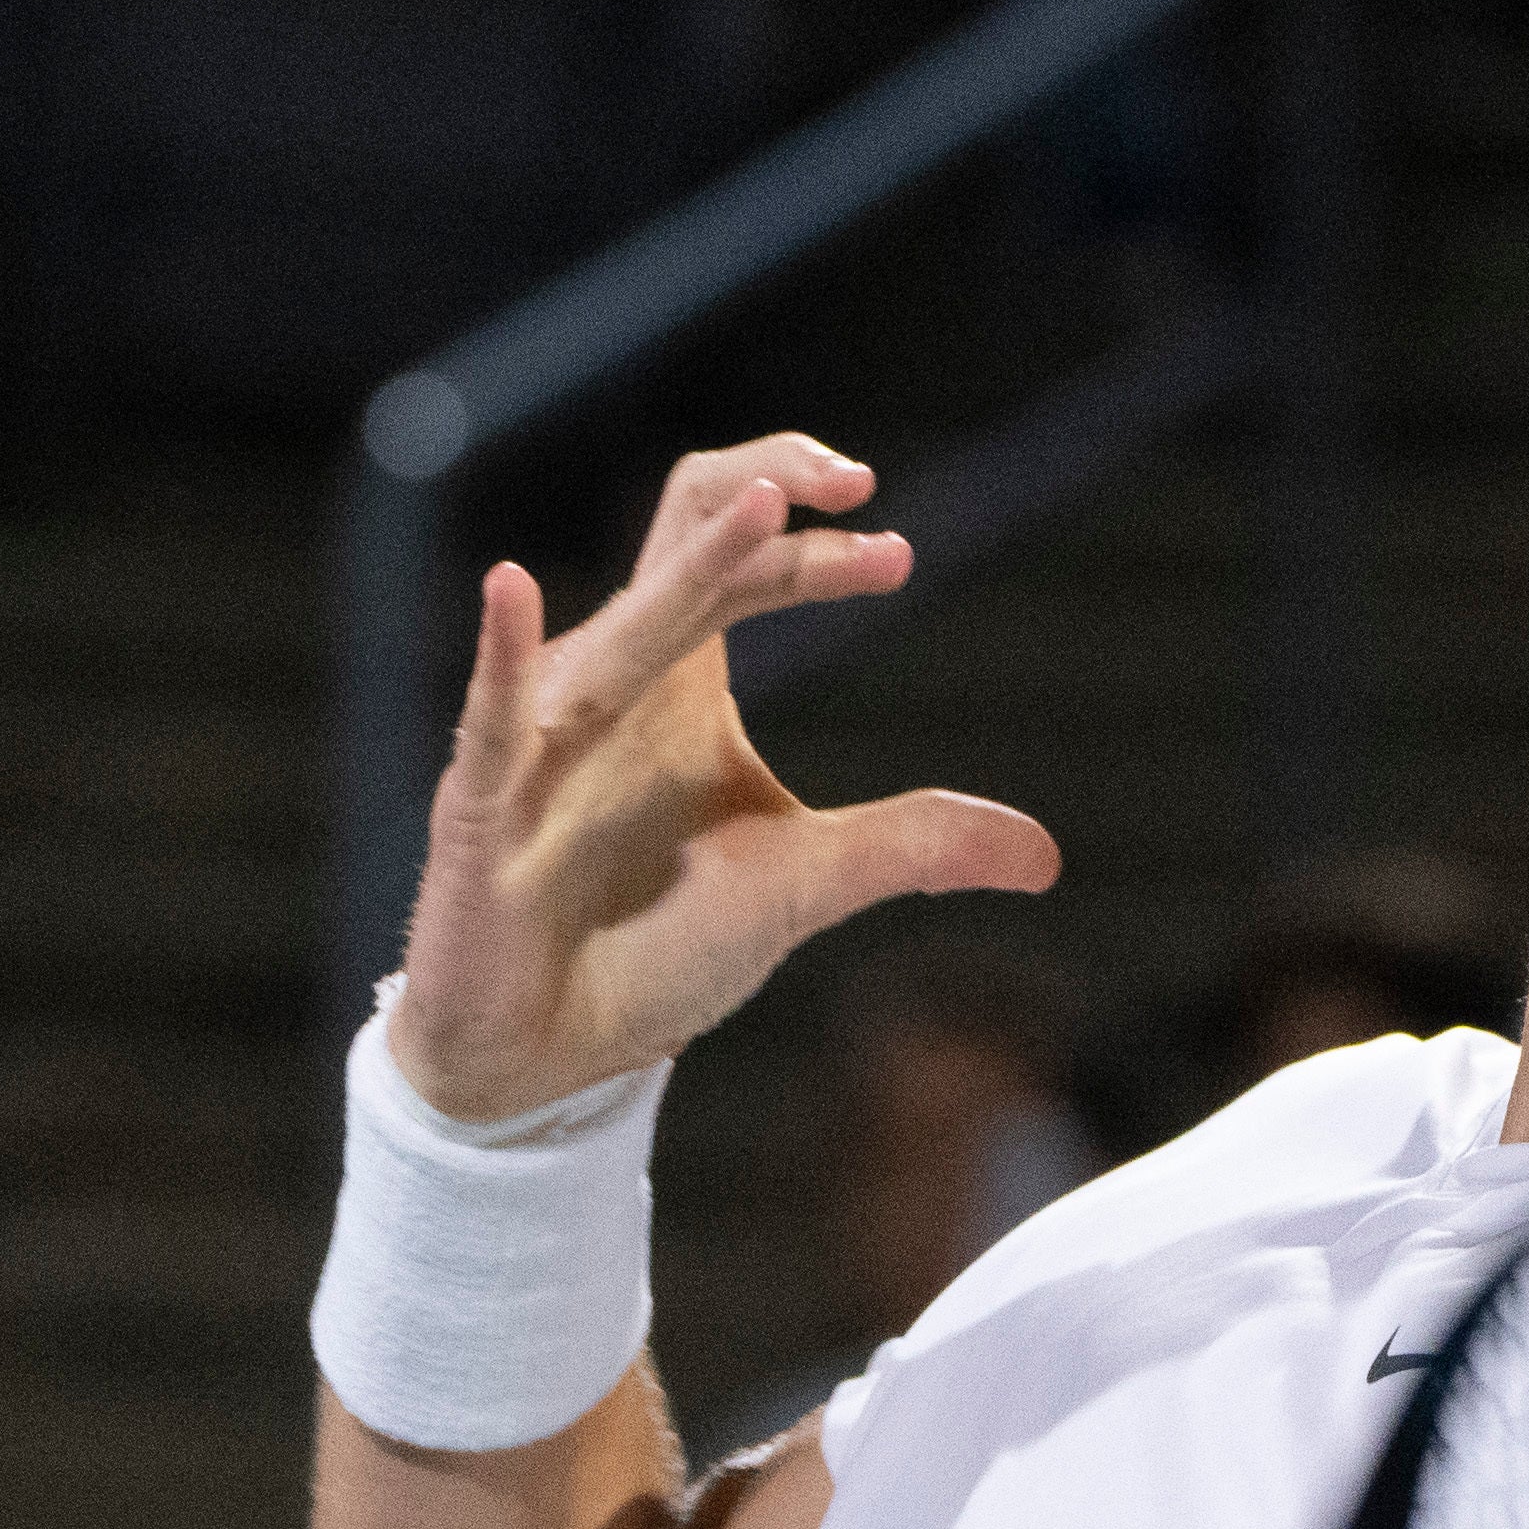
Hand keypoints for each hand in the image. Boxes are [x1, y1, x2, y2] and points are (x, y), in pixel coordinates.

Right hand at [385, 436, 1060, 1121]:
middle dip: (770, 498)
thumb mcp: (806, 884)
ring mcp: (540, 739)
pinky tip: (510, 591)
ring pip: (620, 623)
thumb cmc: (655, 947)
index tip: (901, 556)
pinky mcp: (483, 810)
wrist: (549, 1050)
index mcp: (678, 677)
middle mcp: (611, 683)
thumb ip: (912, 847)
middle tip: (856, 478)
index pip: (744, 561)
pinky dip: (501, 658)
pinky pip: (491, 721)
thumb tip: (1045, 855)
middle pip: (684, 537)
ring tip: (763, 502)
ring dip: (696, 563)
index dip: (818, 545)